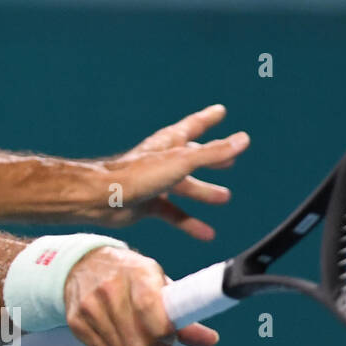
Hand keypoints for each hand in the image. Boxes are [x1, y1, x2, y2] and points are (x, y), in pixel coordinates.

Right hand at [64, 246, 218, 345]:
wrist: (83, 264)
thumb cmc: (131, 276)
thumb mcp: (158, 283)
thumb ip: (184, 312)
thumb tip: (211, 340)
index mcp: (137, 273)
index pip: (153, 314)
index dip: (166, 333)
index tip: (170, 334)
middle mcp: (110, 288)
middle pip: (140, 343)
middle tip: (159, 341)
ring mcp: (90, 306)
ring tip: (143, 342)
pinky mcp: (76, 321)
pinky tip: (125, 343)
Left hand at [87, 104, 248, 238]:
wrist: (103, 199)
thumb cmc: (138, 175)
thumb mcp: (183, 162)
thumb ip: (213, 153)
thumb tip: (243, 140)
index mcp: (169, 143)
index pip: (193, 126)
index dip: (208, 119)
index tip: (220, 112)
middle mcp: (162, 160)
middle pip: (192, 157)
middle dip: (211, 159)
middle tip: (229, 162)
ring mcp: (154, 182)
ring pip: (184, 187)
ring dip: (203, 192)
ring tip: (223, 198)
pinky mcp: (147, 204)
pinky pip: (173, 213)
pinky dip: (189, 222)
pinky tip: (206, 233)